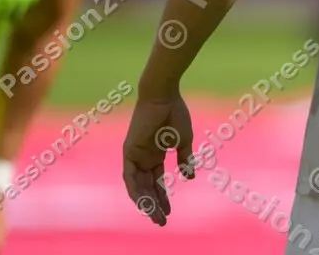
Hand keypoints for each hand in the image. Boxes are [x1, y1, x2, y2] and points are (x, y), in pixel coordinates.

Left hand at [122, 91, 194, 226]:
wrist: (164, 96)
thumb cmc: (175, 114)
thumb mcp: (184, 140)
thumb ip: (184, 159)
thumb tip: (188, 177)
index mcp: (156, 155)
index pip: (157, 182)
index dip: (163, 197)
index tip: (170, 213)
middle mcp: (144, 157)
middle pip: (147, 187)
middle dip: (155, 205)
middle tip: (162, 221)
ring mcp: (136, 155)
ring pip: (138, 186)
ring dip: (146, 202)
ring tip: (156, 217)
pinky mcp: (129, 151)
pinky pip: (129, 176)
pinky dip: (135, 190)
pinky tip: (143, 203)